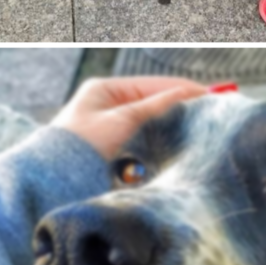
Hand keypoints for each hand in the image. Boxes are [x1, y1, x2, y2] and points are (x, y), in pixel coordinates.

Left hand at [52, 77, 208, 159]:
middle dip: (178, 109)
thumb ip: (155, 106)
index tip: (211, 96)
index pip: (153, 85)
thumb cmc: (84, 144)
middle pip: (151, 103)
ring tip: (196, 128)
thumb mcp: (122, 120)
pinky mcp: (110, 149)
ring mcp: (108, 126)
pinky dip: (154, 143)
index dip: (182, 90)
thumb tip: (187, 93)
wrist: (54, 179)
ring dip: (167, 127)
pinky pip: (140, 141)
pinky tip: (172, 145)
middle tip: (209, 114)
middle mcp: (106, 104)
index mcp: (104, 90)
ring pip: (148, 123)